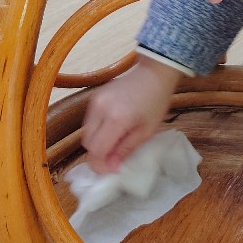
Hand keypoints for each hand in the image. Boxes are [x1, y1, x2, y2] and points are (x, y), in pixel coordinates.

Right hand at [81, 55, 183, 172]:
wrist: (154, 73)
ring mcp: (95, 101)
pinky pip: (89, 121)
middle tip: (114, 157)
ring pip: (85, 133)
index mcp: (116, 118)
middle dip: (98, 154)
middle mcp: (101, 109)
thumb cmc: (156, 102)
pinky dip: (97, 129)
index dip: (100, 164)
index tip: (111, 170)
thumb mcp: (146, 131)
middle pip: (87, 143)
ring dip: (97, 142)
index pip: (96, 150)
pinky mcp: (94, 97)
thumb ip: (126, 149)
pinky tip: (112, 128)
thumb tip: (111, 168)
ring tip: (115, 141)